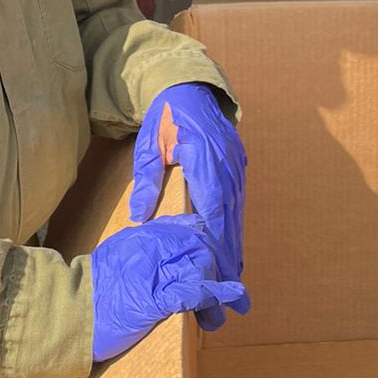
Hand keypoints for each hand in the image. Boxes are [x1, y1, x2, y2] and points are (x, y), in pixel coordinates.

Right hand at [90, 215, 248, 362]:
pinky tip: (228, 301)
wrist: (69, 313)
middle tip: (234, 286)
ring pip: (201, 267)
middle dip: (221, 265)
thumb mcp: (118, 254)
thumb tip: (169, 250)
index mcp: (144, 234)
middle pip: (201, 246)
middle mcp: (153, 246)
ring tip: (236, 304)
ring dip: (222, 287)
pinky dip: (213, 295)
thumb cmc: (92, 289)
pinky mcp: (154, 299)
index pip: (188, 228)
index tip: (222, 258)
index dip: (209, 243)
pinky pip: (191, 292)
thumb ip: (145, 247)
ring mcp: (154, 270)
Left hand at [130, 83, 246, 330]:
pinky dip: (234, 227)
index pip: (214, 207)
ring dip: (234, 245)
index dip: (216, 241)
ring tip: (232, 280)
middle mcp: (227, 164)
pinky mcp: (237, 166)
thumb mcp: (149, 144)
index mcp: (205, 157)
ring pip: (237, 212)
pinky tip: (232, 250)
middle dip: (230, 255)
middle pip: (230, 216)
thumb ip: (146, 179)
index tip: (217, 269)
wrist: (189, 87)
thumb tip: (140, 218)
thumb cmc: (165, 115)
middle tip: (229, 291)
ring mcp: (236, 165)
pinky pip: (237, 202)